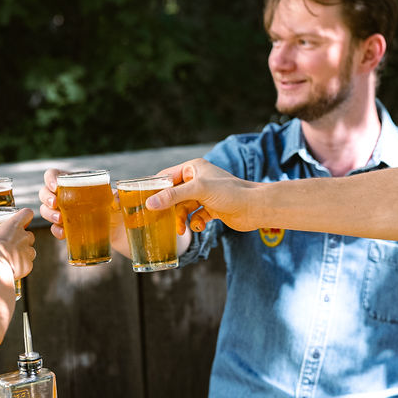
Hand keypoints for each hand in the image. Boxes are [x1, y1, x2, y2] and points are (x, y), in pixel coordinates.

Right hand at [0, 207, 35, 279]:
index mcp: (14, 225)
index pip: (27, 213)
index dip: (25, 217)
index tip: (21, 222)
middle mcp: (24, 236)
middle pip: (30, 235)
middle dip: (22, 240)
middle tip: (10, 246)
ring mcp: (28, 251)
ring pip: (30, 251)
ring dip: (23, 254)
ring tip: (10, 260)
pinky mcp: (28, 264)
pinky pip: (27, 265)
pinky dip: (21, 267)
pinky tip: (11, 269)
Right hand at [38, 168, 128, 254]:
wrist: (117, 229)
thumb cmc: (115, 208)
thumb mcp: (116, 199)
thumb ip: (117, 197)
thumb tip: (115, 199)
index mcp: (73, 181)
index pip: (54, 174)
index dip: (50, 178)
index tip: (55, 186)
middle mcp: (64, 195)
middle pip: (44, 192)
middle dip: (46, 197)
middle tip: (55, 203)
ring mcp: (63, 212)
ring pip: (45, 209)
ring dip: (49, 214)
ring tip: (60, 219)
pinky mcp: (65, 227)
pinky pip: (54, 227)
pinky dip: (56, 230)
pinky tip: (63, 233)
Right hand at [146, 158, 260, 232]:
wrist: (255, 208)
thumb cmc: (230, 193)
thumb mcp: (198, 191)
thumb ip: (173, 196)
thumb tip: (150, 204)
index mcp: (193, 168)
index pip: (166, 176)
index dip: (155, 188)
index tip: (143, 201)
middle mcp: (198, 180)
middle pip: (173, 195)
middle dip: (168, 208)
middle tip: (159, 220)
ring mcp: (205, 195)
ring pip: (184, 208)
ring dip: (181, 219)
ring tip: (181, 229)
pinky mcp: (212, 209)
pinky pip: (196, 216)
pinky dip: (195, 223)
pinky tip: (199, 226)